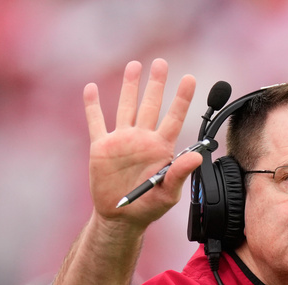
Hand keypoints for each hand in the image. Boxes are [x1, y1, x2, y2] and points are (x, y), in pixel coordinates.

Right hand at [83, 59, 200, 226]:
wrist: (121, 218)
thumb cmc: (149, 207)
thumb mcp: (168, 193)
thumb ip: (180, 173)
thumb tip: (197, 155)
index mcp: (161, 148)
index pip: (174, 118)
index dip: (182, 98)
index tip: (190, 79)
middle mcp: (142, 139)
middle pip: (150, 105)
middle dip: (156, 84)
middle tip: (161, 63)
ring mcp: (122, 141)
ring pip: (126, 107)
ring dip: (129, 86)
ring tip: (135, 65)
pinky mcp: (102, 147)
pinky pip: (96, 122)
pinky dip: (92, 106)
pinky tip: (90, 89)